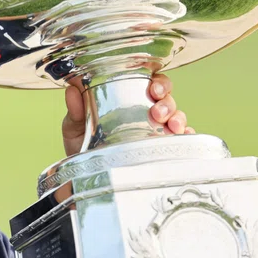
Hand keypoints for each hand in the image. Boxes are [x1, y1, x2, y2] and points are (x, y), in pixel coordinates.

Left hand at [62, 74, 194, 156]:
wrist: (85, 175)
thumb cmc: (82, 144)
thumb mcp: (75, 127)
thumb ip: (75, 111)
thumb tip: (72, 91)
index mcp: (127, 99)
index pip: (149, 82)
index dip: (157, 82)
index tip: (153, 89)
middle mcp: (145, 112)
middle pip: (167, 98)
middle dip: (167, 102)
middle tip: (158, 112)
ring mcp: (156, 130)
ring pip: (177, 116)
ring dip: (177, 118)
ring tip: (170, 126)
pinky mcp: (162, 149)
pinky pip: (181, 141)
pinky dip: (186, 137)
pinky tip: (182, 138)